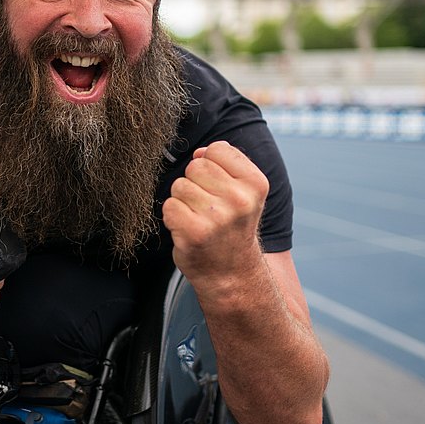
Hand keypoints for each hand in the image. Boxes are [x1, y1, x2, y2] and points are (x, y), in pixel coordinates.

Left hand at [162, 141, 269, 282]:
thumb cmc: (232, 228)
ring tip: (199, 219)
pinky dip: (173, 217)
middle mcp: (240, 199)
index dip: (211, 165)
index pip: (217, 149)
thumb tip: (199, 153)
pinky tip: (188, 229)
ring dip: (183, 201)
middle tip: (207, 207)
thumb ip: (225, 165)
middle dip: (195, 183)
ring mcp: (217, 217)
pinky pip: (169, 206)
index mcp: (255, 184)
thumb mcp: (243, 193)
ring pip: (180, 186)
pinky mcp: (194, 232)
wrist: (232, 273)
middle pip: (196, 166)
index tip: (219, 188)